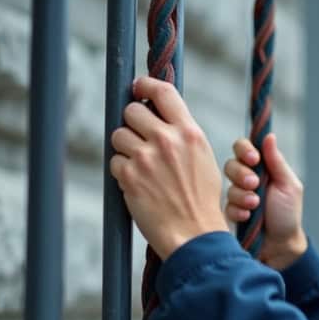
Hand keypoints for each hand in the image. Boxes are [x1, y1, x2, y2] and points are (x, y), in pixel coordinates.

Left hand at [109, 77, 228, 259]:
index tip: (137, 87)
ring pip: (119, 135)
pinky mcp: (130, 176)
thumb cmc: (200, 199)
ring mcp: (146, 158)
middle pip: (132, 111)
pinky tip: (139, 185)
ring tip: (142, 167)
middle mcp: (168, 140)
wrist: (194, 234)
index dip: (145, 85)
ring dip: (125, 149)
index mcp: (189, 132)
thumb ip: (183, 134)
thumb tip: (158, 114)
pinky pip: (115, 162)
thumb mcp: (203, 158)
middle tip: (140, 140)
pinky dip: (123, 173)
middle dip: (132, 124)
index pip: (162, 91)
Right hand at [224, 134, 306, 269]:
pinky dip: (237, 210)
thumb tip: (269, 136)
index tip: (254, 159)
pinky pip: (225, 206)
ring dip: (242, 195)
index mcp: (260, 168)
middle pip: (231, 164)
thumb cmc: (288, 215)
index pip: (243, 148)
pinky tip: (247, 217)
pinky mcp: (229, 213)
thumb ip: (276, 162)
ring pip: (227, 186)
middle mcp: (245, 179)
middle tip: (254, 184)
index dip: (244, 150)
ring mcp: (236, 197)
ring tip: (255, 205)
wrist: (281, 246)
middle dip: (242, 173)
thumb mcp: (288, 186)